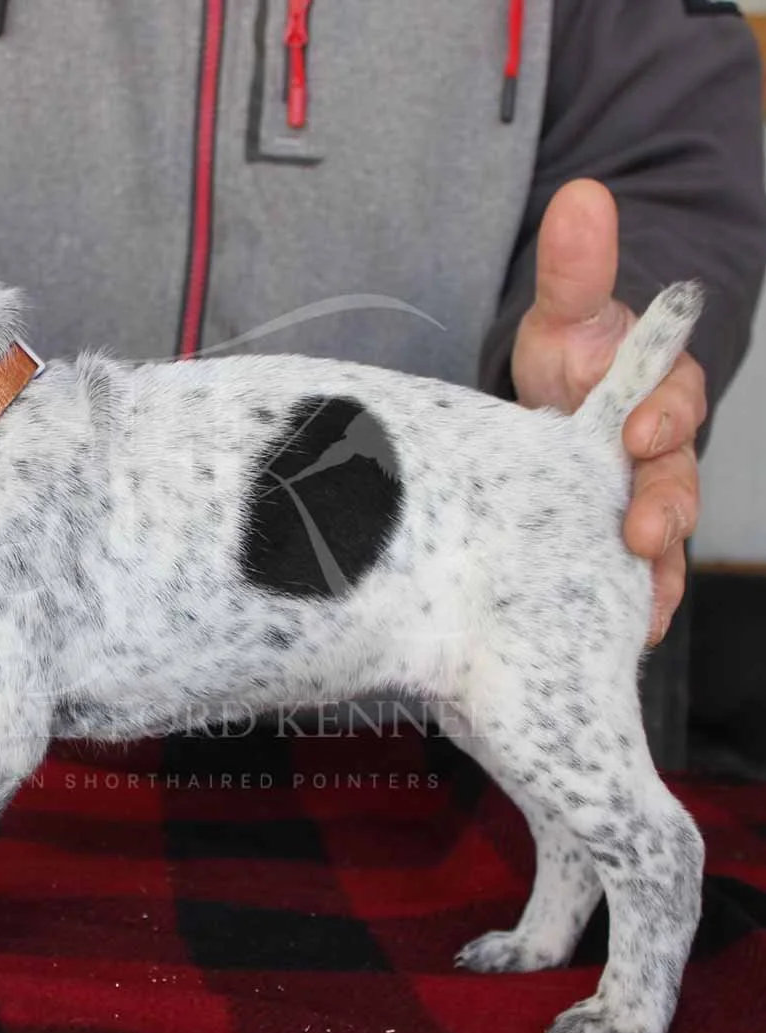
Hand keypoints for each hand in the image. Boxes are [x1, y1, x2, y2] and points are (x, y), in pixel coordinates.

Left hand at [512, 179, 703, 644]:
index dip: (661, 414)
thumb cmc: (574, 356)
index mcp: (658, 393)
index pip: (671, 402)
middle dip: (663, 507)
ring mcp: (639, 501)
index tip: (638, 427)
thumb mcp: (568, 311)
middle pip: (675, 483)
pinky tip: (625, 632)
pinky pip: (634, 577)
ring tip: (643, 609)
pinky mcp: (611, 541)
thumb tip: (580, 196)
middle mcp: (659, 454)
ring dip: (654, 571)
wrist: (561, 400)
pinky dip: (634, 604)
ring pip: (662, 540)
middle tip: (644, 531)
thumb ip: (578, 267)